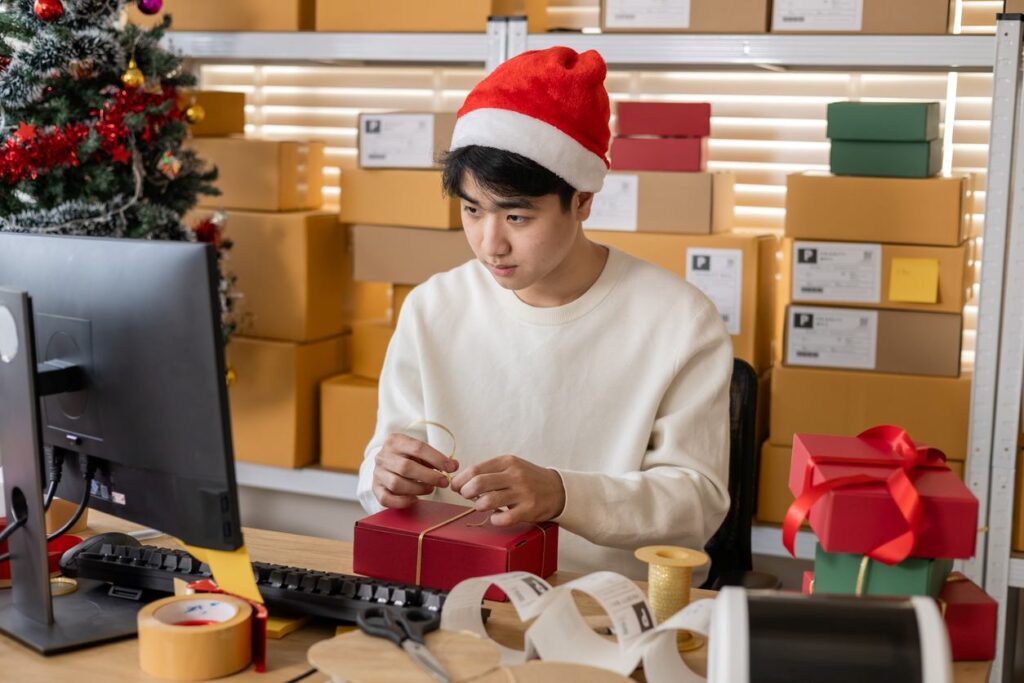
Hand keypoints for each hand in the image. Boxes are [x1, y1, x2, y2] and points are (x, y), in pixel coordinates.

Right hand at [372, 433, 458, 508]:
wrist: (387, 464)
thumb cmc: (409, 458)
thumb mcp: (420, 453)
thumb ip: (436, 459)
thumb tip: (454, 465)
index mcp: (395, 441)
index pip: (418, 448)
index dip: (437, 459)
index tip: (451, 468)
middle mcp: (383, 456)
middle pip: (406, 467)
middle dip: (429, 476)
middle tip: (444, 482)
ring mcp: (377, 473)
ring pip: (397, 484)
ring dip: (418, 489)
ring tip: (430, 489)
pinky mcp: (375, 489)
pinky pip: (386, 499)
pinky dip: (403, 501)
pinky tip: (415, 499)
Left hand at [450, 455, 564, 525]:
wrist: (557, 489)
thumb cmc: (528, 478)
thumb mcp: (511, 466)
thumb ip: (489, 472)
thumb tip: (461, 482)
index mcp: (508, 462)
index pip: (475, 469)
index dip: (460, 480)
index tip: (456, 486)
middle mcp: (515, 475)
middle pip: (478, 484)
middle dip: (466, 492)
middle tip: (466, 496)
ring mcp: (523, 493)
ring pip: (489, 501)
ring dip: (479, 506)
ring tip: (481, 506)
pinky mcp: (529, 510)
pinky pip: (504, 518)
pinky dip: (495, 519)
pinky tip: (496, 517)